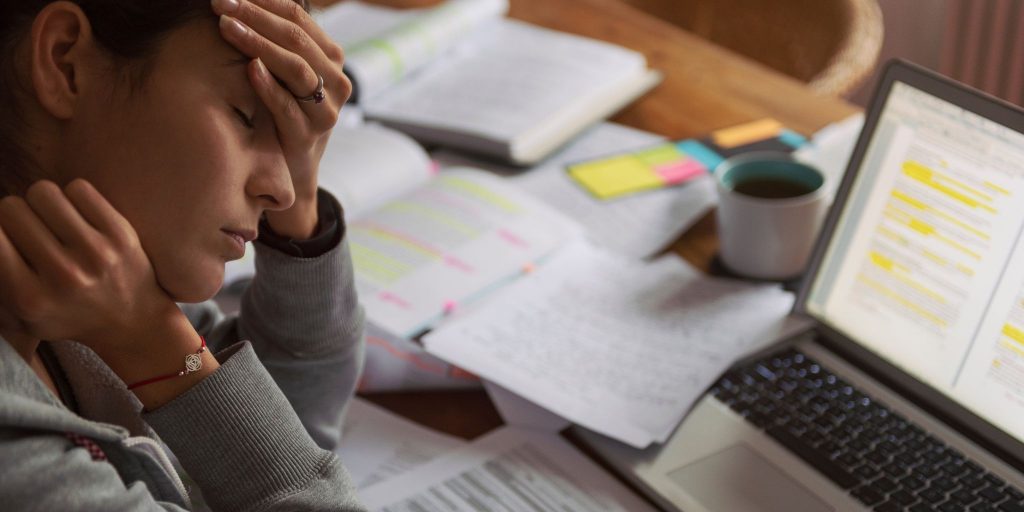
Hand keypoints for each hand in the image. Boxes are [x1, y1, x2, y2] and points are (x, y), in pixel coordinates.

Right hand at [0, 180, 180, 354]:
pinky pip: (78, 188)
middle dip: (15, 215)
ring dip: (42, 203)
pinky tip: (78, 217)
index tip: (6, 236)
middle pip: (11, 208)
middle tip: (29, 230)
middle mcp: (63, 275)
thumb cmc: (67, 314)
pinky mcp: (121, 233)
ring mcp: (95, 252)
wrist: (133, 320)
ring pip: (43, 192)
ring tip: (52, 221)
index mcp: (29, 298)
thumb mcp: (20, 316)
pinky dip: (73, 197)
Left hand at [212, 0, 351, 238]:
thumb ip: (276, 42)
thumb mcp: (284, 73)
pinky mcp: (309, 136)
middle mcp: (336, 81)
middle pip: (296, 38)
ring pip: (295, 68)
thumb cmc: (282, 111)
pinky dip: (268, 86)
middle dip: (255, 17)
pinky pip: (288, 106)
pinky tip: (248, 68)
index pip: (298, 17)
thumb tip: (242, 2)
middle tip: (221, 4)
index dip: (263, 1)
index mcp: (331, 58)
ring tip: (227, 28)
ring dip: (258, 44)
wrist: (291, 168)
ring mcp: (325, 110)